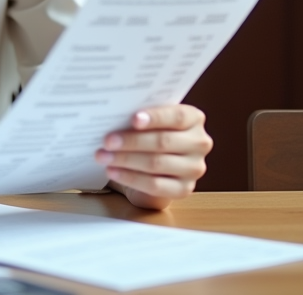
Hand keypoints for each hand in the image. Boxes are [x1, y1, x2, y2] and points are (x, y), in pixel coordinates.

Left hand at [95, 105, 211, 209]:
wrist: (155, 162)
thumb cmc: (149, 132)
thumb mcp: (150, 120)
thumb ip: (140, 116)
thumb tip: (113, 115)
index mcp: (194, 118)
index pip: (177, 116)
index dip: (155, 117)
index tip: (133, 119)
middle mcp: (199, 143)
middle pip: (163, 141)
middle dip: (132, 141)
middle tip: (107, 141)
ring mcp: (194, 168)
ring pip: (157, 163)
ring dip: (126, 160)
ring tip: (103, 156)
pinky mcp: (184, 189)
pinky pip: (155, 185)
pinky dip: (130, 178)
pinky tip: (113, 172)